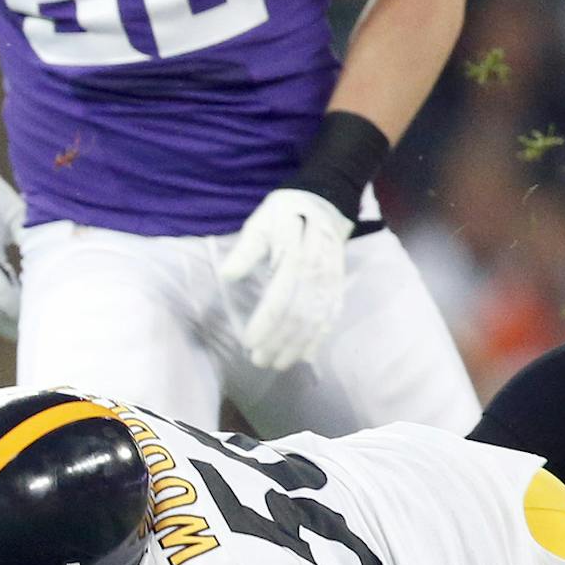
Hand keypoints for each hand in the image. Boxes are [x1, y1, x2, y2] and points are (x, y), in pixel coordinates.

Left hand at [218, 187, 353, 371]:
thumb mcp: (261, 223)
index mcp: (295, 257)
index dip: (265, 323)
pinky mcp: (338, 285)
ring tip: (278, 363)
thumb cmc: (285, 213)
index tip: (249, 341)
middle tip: (259, 360)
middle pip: (299, 315)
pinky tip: (306, 354)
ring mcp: (331, 280)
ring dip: (297, 345)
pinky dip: (319, 337)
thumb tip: (226, 275)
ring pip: (316, 320)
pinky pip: (331, 315)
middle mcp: (317, 272)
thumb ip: (246, 250)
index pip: (280, 298)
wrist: (325, 200)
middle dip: (279, 342)